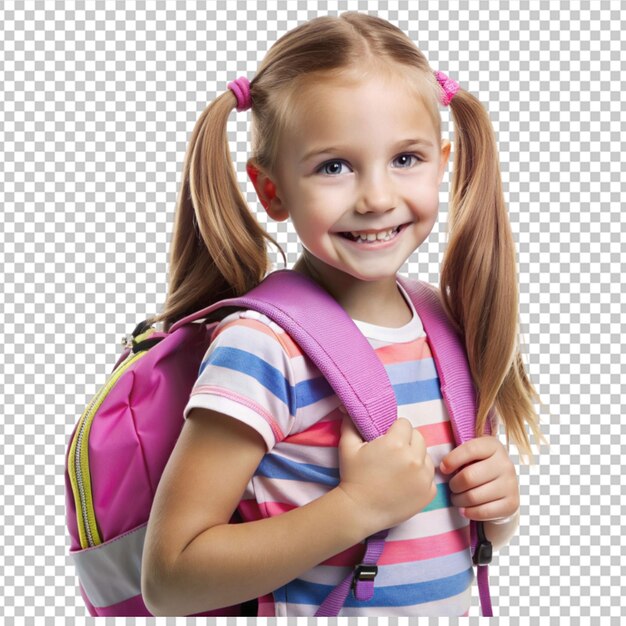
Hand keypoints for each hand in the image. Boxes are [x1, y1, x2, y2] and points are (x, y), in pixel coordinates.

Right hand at [337, 416, 436, 533]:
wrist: (359, 511)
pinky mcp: (429, 492)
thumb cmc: (353, 476)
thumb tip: (347, 406)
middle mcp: (414, 458)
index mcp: (396, 443)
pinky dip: (420, 477)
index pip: (405, 424)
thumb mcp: (347, 446)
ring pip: (426, 456)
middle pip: (419, 437)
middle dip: (407, 441)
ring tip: (399, 469)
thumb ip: (351, 423)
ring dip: (416, 458)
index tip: (386, 439)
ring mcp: (424, 477)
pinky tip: (404, 483)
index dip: (395, 429)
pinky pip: (430, 476)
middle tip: (393, 453)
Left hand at [439, 436, 519, 521]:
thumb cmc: (479, 468)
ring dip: (458, 500)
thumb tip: (442, 467)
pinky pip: (483, 512)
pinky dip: (469, 512)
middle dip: (454, 484)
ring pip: (473, 496)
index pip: (470, 450)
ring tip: (456, 498)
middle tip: (452, 487)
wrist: (502, 489)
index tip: (443, 468)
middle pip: (468, 477)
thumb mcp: (472, 455)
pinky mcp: (511, 504)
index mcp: (494, 446)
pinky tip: (464, 509)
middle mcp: (505, 464)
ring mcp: (511, 484)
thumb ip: (459, 455)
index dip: (452, 460)